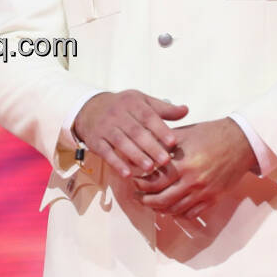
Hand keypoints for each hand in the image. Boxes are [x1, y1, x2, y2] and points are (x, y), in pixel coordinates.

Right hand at [73, 90, 187, 178]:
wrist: (90, 109)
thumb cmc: (123, 107)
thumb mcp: (142, 102)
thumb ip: (163, 109)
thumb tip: (185, 110)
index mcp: (132, 103)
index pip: (147, 116)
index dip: (160, 129)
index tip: (173, 142)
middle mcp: (117, 114)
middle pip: (134, 131)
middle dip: (150, 146)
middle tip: (165, 161)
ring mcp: (105, 127)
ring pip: (120, 142)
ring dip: (135, 156)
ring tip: (149, 168)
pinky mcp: (95, 140)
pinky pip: (105, 152)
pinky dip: (116, 164)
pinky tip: (127, 174)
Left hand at [134, 117, 256, 218]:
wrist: (240, 141)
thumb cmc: (210, 134)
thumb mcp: (182, 135)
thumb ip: (161, 144)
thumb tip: (141, 150)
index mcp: (183, 165)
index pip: (154, 182)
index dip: (140, 184)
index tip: (133, 181)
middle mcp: (193, 182)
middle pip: (162, 200)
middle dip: (145, 200)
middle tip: (137, 196)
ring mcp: (204, 192)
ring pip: (176, 210)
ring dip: (160, 209)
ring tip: (151, 203)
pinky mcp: (214, 198)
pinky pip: (192, 213)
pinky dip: (179, 214)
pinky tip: (171, 208)